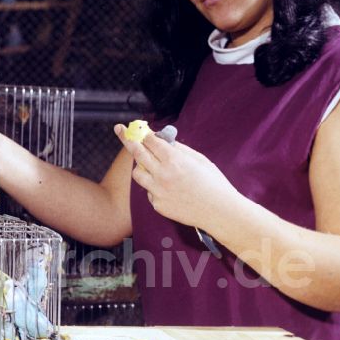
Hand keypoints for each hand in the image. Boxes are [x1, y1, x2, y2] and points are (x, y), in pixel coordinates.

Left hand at [114, 124, 233, 228]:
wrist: (219, 211)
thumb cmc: (213, 183)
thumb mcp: (199, 159)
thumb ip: (179, 149)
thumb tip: (163, 140)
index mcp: (174, 159)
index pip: (150, 140)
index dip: (143, 133)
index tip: (138, 128)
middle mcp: (162, 174)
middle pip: (136, 152)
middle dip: (127, 139)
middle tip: (119, 130)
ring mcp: (157, 191)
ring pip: (137, 173)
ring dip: (141, 166)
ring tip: (154, 167)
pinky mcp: (157, 205)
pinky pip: (149, 191)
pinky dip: (155, 187)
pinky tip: (172, 191)